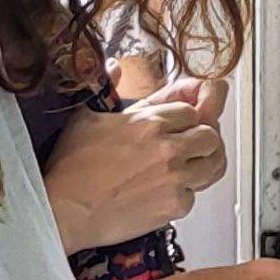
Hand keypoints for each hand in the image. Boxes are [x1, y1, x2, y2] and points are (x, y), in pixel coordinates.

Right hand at [43, 76, 229, 251]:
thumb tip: (113, 67)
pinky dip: (183, 195)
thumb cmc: (71, 168)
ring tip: (189, 167)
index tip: (181, 126)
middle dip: (202, 139)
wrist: (65, 211)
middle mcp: (167, 148)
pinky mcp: (174, 205)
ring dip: (203, 164)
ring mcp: (174, 177)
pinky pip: (195, 195)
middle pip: (210, 135)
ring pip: (213, 164)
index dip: (187, 118)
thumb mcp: (85, 117)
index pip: (191, 111)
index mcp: (149, 122)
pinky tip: (165, 193)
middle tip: (190, 147)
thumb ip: (106, 87)